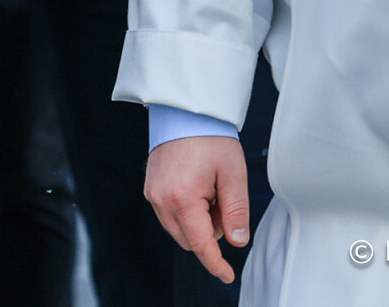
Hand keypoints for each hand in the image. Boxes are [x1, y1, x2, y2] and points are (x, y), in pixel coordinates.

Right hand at [145, 135, 249, 283]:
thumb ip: (236, 212)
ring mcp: (152, 193)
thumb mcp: (233, 175)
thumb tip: (237, 241)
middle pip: (189, 239)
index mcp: (182, 199)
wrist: (185, 112)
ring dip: (198, 222)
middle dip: (210, 232)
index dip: (215, 263)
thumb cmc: (211, 139)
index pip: (200, 244)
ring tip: (210, 191)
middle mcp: (161, 200)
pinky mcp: (150, 187)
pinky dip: (187, 211)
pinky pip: (169, 214)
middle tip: (224, 202)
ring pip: (178, 228)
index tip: (227, 275)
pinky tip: (198, 188)